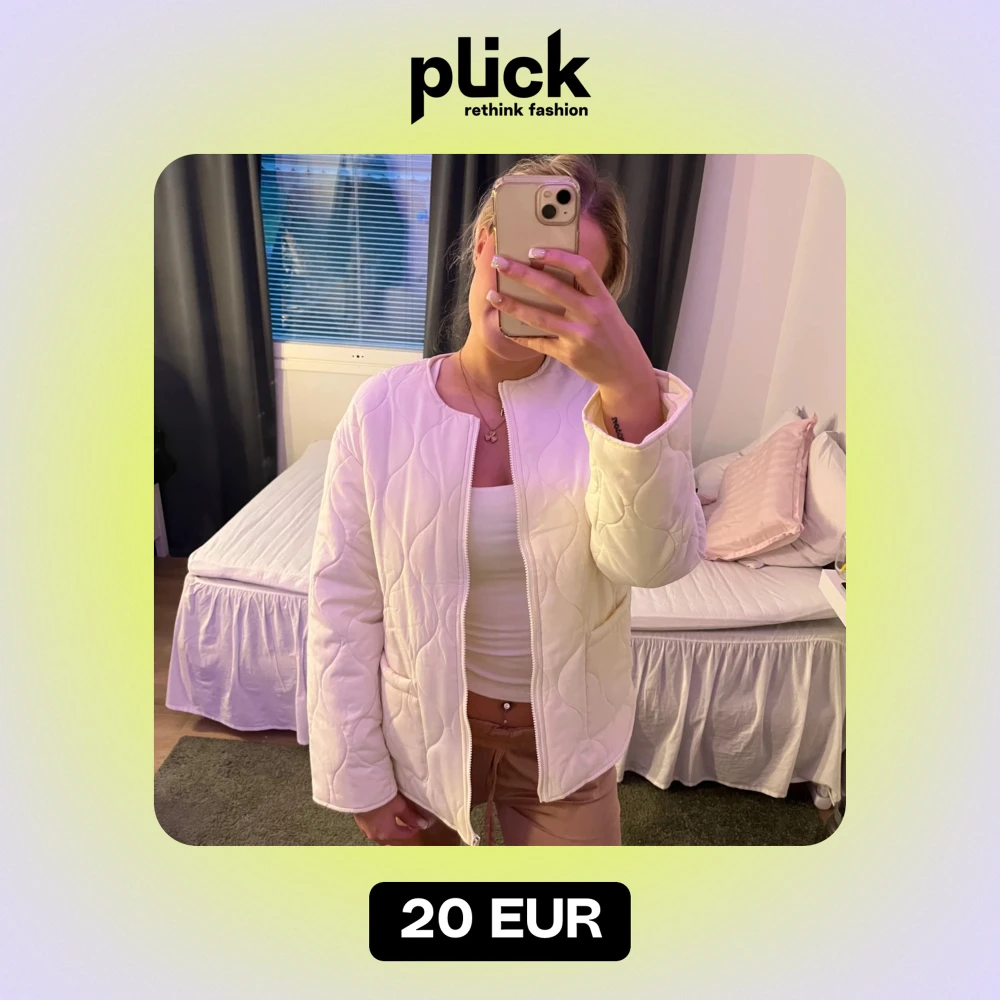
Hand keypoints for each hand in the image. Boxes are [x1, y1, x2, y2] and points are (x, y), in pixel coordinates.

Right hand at [354, 793, 430, 844]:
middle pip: (392, 839)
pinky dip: (379, 827)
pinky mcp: (360, 824)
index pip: (404, 836)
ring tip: (394, 822)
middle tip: (407, 825)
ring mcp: (366, 831)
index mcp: (387, 833)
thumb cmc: (382, 798)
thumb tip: (422, 824)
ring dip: (389, 832)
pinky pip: (373, 830)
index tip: (417, 823)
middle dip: (400, 834)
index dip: (412, 830)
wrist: (361, 789)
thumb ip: (410, 817)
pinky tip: (381, 820)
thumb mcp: (400, 806)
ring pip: (381, 836)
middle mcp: (376, 836)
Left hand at [488, 248, 653, 391]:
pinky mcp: (568, 355)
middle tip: (500, 264)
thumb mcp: (606, 308)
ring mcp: (579, 337)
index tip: (533, 251)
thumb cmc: (612, 333)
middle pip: (553, 289)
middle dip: (522, 274)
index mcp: (602, 298)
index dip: (556, 256)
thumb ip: (584, 292)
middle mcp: (592, 315)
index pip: (581, 268)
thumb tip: (548, 272)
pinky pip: (538, 343)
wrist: (625, 371)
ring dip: (512, 305)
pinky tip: (504, 326)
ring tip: (493, 295)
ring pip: (539, 318)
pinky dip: (520, 335)